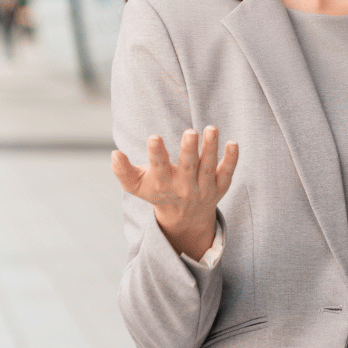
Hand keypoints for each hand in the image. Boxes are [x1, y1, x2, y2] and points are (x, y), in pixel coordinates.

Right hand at [111, 126, 237, 257]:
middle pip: (188, 166)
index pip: (159, 167)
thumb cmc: (157, 192)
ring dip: (211, 148)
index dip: (156, 153)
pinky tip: (233, 143)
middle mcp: (184, 186)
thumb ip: (123, 171)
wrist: (184, 217)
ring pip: (208, 166)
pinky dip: (231, 160)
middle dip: (189, 149)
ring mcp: (204, 187)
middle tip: (191, 132)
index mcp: (163, 183)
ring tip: (212, 129)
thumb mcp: (136, 185)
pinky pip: (227, 172)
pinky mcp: (220, 186)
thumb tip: (114, 154)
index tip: (154, 138)